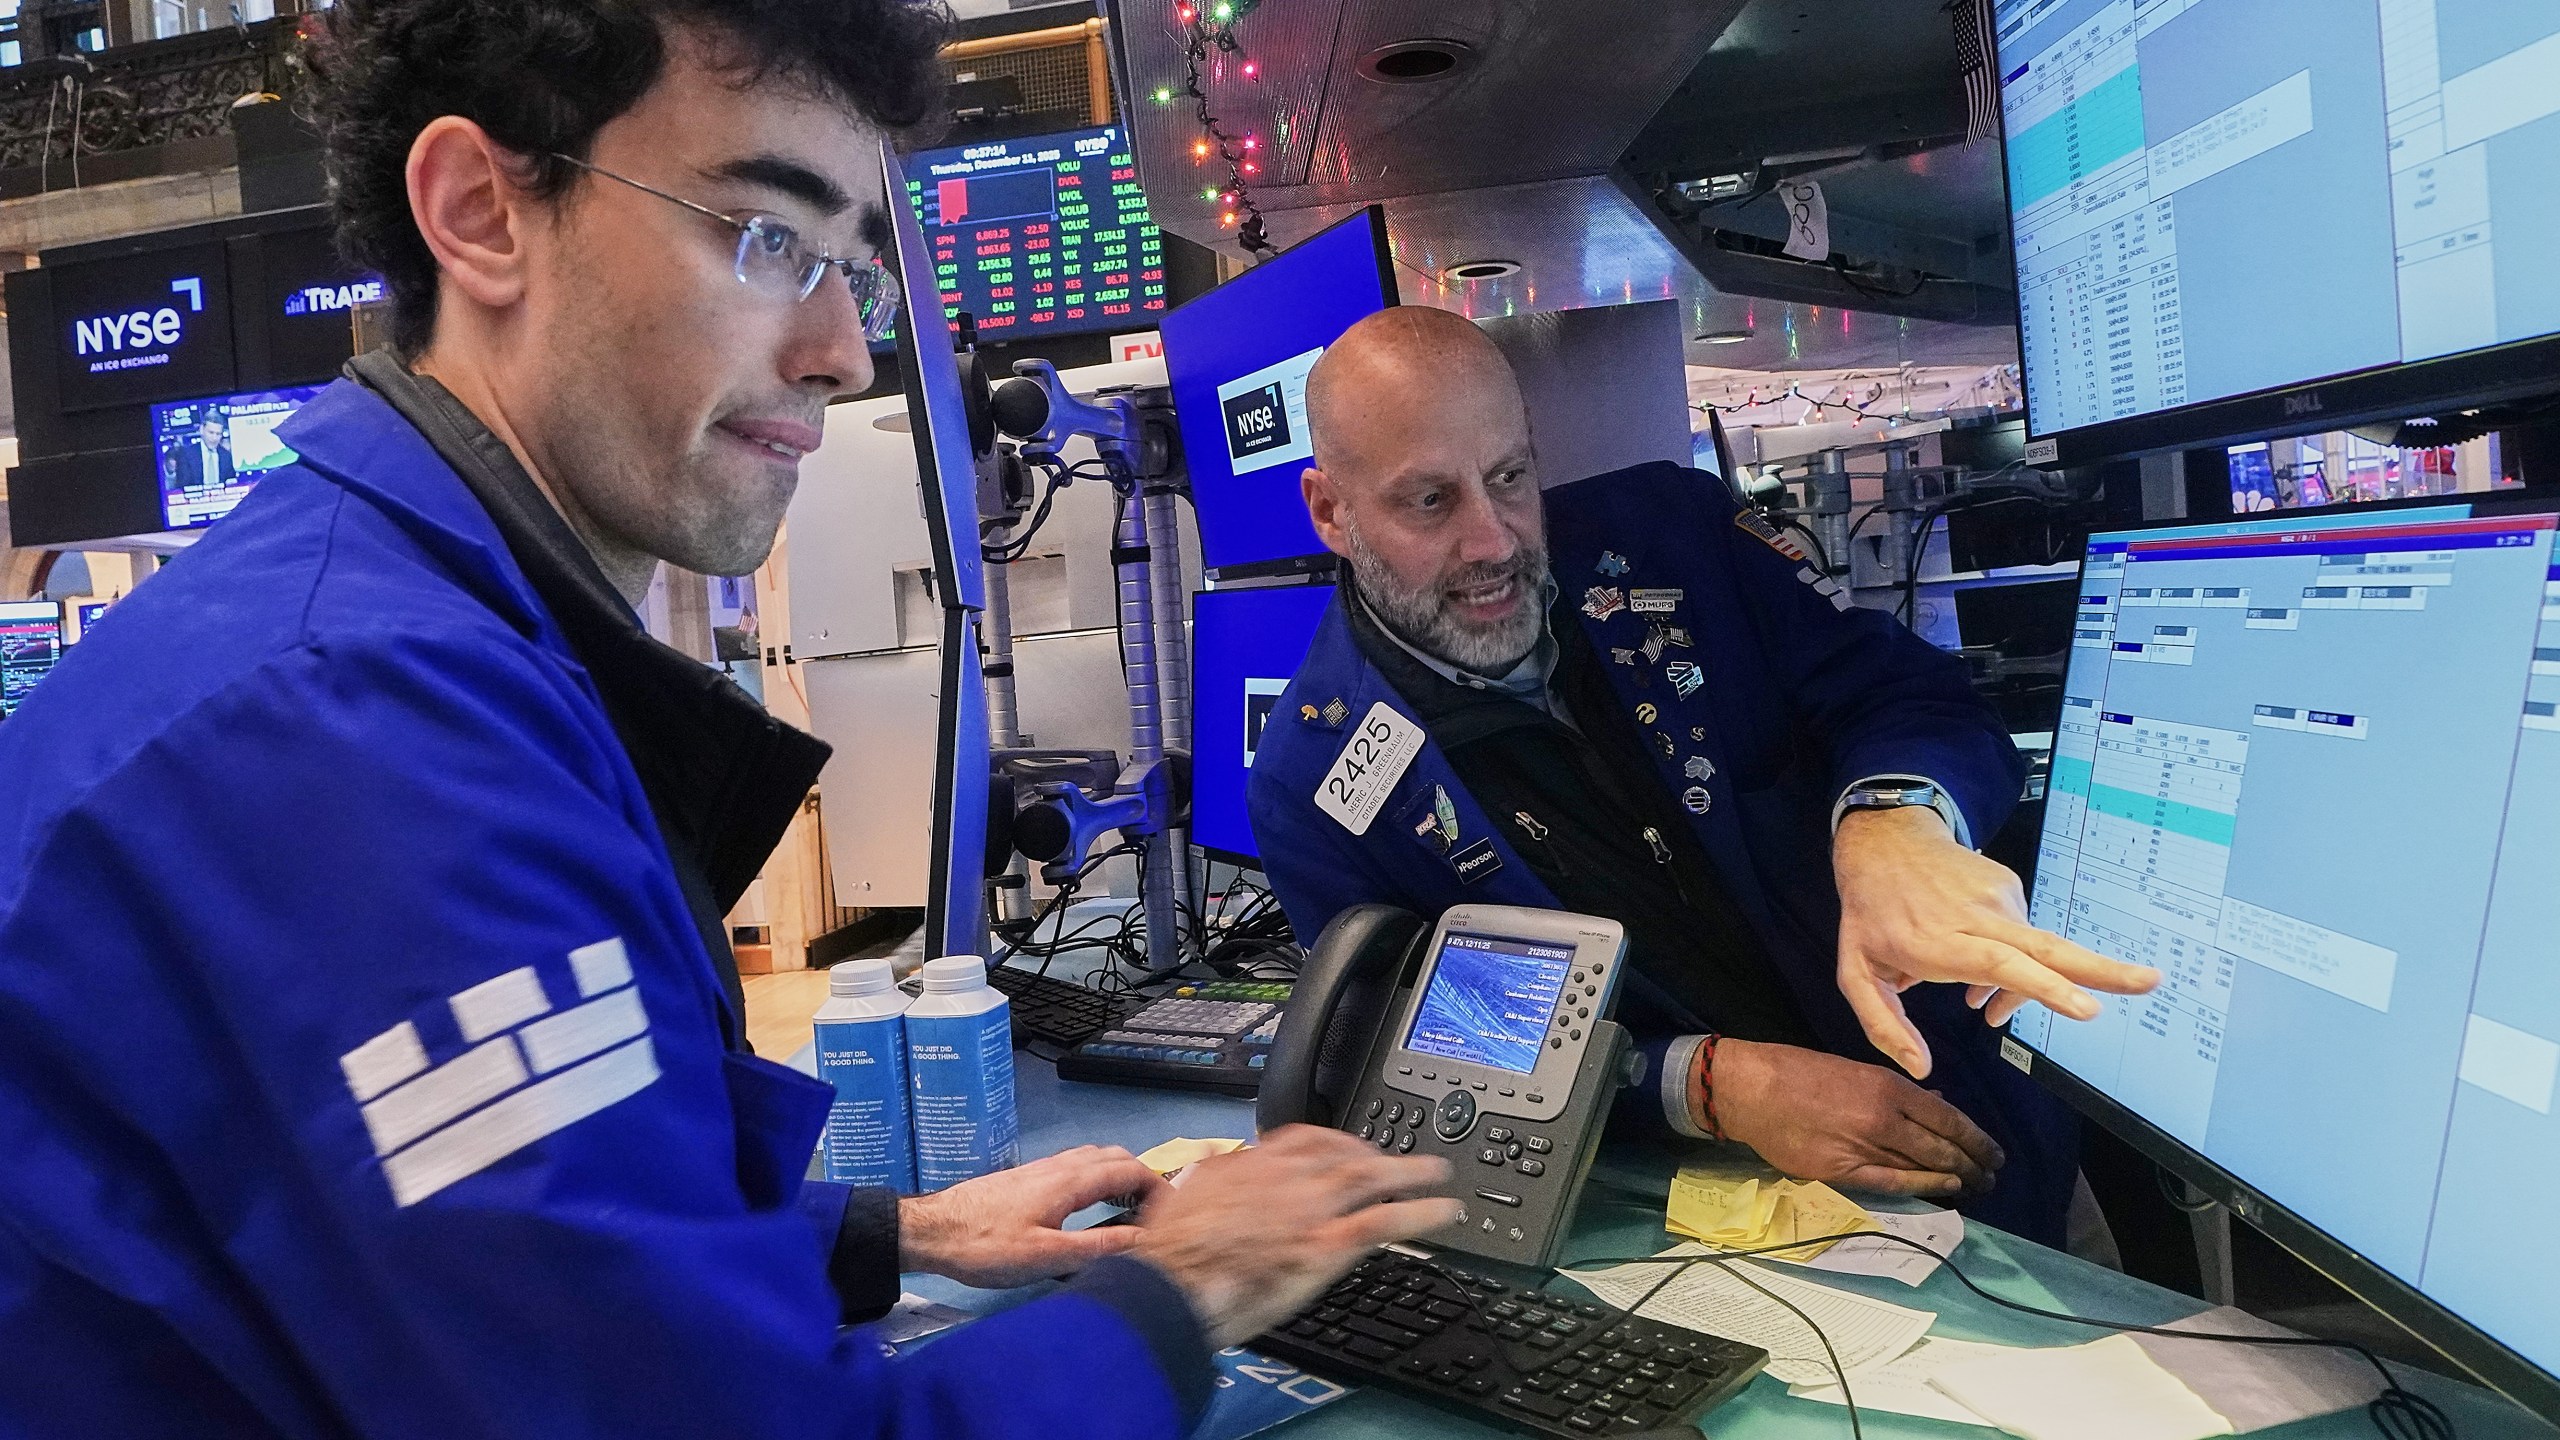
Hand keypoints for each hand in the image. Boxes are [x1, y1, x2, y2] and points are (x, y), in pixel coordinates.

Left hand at [898, 1144, 1170, 1288]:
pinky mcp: (1026, 1178)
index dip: (1159, 1187)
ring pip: (1093, 1158)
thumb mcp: (1047, 1256)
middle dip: (1142, 1177)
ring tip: (1129, 1209)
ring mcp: (1041, 1169)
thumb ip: (1098, 1246)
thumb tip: (1144, 1240)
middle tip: (1155, 1212)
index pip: (1130, 1169)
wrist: (931, 1230)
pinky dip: (1097, 1177)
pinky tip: (1089, 1206)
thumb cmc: (987, 1246)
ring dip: (1119, 1175)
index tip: (1173, 1213)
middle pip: (1115, 1156)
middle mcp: (1059, 1165)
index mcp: (1070, 1180)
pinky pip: (1076, 1166)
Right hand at [1131, 1126, 1460, 1346]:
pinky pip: (1385, 1221)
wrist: (1169, 1287)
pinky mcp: (1326, 1245)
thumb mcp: (1180, 1198)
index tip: (1347, 1145)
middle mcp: (1286, 1177)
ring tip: (1439, 1175)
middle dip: (1378, 1153)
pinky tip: (1445, 1213)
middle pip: (1346, 1153)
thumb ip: (1208, 1180)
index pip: (1303, 1138)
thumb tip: (1208, 1168)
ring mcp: (1310, 1208)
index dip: (1333, 1140)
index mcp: (1250, 1164)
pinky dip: (1421, 1213)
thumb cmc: (1166, 1257)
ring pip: (1373, 1179)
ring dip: (1412, 1173)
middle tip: (1403, 1158)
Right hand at [1711, 1039, 2002, 1198]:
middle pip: (1942, 1147)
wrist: (1754, 1090)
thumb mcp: (1858, 1071)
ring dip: (1955, 1178)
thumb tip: (1938, 1106)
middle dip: (1973, 1164)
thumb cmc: (1803, 1073)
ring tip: (1975, 1187)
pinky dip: (1922, 1186)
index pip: (1948, 1119)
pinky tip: (1944, 1189)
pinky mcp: (1842, 1171)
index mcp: (1889, 1087)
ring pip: (1922, 1167)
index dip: (1977, 1140)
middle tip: (1992, 1176)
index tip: (1994, 1152)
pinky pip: (1891, 1182)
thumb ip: (1898, 1093)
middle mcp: (1884, 1118)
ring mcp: (1864, 1146)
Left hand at [1833, 806, 2157, 1077]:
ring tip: (1981, 1006)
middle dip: (2102, 970)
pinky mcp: (2009, 886)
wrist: (1884, 840)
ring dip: (2024, 988)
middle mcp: (1976, 917)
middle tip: (2151, 982)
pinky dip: (2014, 961)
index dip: (2043, 986)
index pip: (2000, 964)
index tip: (2086, 1006)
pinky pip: (2023, 936)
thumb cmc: (1869, 913)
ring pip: (2034, 954)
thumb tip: (1922, 1069)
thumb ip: (1883, 1025)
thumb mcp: (1855, 973)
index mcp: (1938, 941)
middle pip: (2046, 948)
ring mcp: (1998, 897)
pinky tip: (1980, 969)